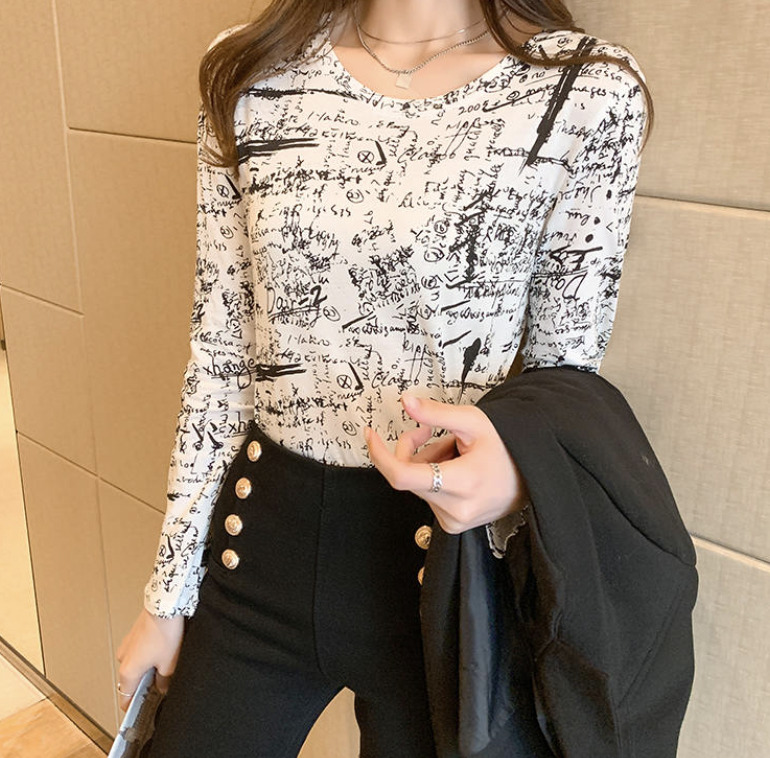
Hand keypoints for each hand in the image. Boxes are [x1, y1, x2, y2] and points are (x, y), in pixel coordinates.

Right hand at [115, 607, 183, 710]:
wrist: (164, 606)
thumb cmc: (164, 632)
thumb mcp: (169, 664)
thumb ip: (164, 681)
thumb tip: (162, 687)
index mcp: (128, 672)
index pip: (125, 698)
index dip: (133, 707)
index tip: (141, 710)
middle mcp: (123, 659)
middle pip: (131, 681)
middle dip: (145, 684)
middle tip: (161, 684)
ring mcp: (127, 646)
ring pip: (135, 666)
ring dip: (147, 668)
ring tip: (164, 662)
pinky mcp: (133, 636)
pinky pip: (138, 652)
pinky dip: (147, 655)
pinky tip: (161, 650)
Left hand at [364, 391, 528, 534]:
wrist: (534, 474)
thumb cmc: (507, 446)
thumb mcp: (473, 422)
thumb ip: (435, 413)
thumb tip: (405, 402)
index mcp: (462, 483)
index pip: (402, 475)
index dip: (381, 454)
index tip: (371, 435)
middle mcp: (456, 509)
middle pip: (408, 476)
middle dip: (414, 450)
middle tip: (432, 432)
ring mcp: (454, 521)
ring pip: (417, 485)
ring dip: (427, 463)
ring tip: (456, 453)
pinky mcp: (453, 525)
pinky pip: (428, 496)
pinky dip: (435, 478)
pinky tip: (457, 469)